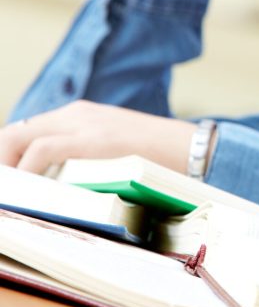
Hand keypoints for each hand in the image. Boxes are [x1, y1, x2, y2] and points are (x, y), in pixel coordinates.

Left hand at [0, 101, 195, 173]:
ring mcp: (83, 123)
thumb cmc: (156, 157)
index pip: (25, 131)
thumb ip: (84, 155)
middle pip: (14, 133)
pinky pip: (42, 150)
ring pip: (18, 137)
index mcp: (80, 114)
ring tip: (8, 193)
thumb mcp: (112, 148)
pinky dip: (26, 170)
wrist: (191, 150)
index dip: (6, 156)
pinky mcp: (92, 139)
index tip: (6, 181)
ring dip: (5, 167)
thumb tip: (52, 183)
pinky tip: (26, 189)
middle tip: (4, 189)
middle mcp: (75, 113)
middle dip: (1, 161)